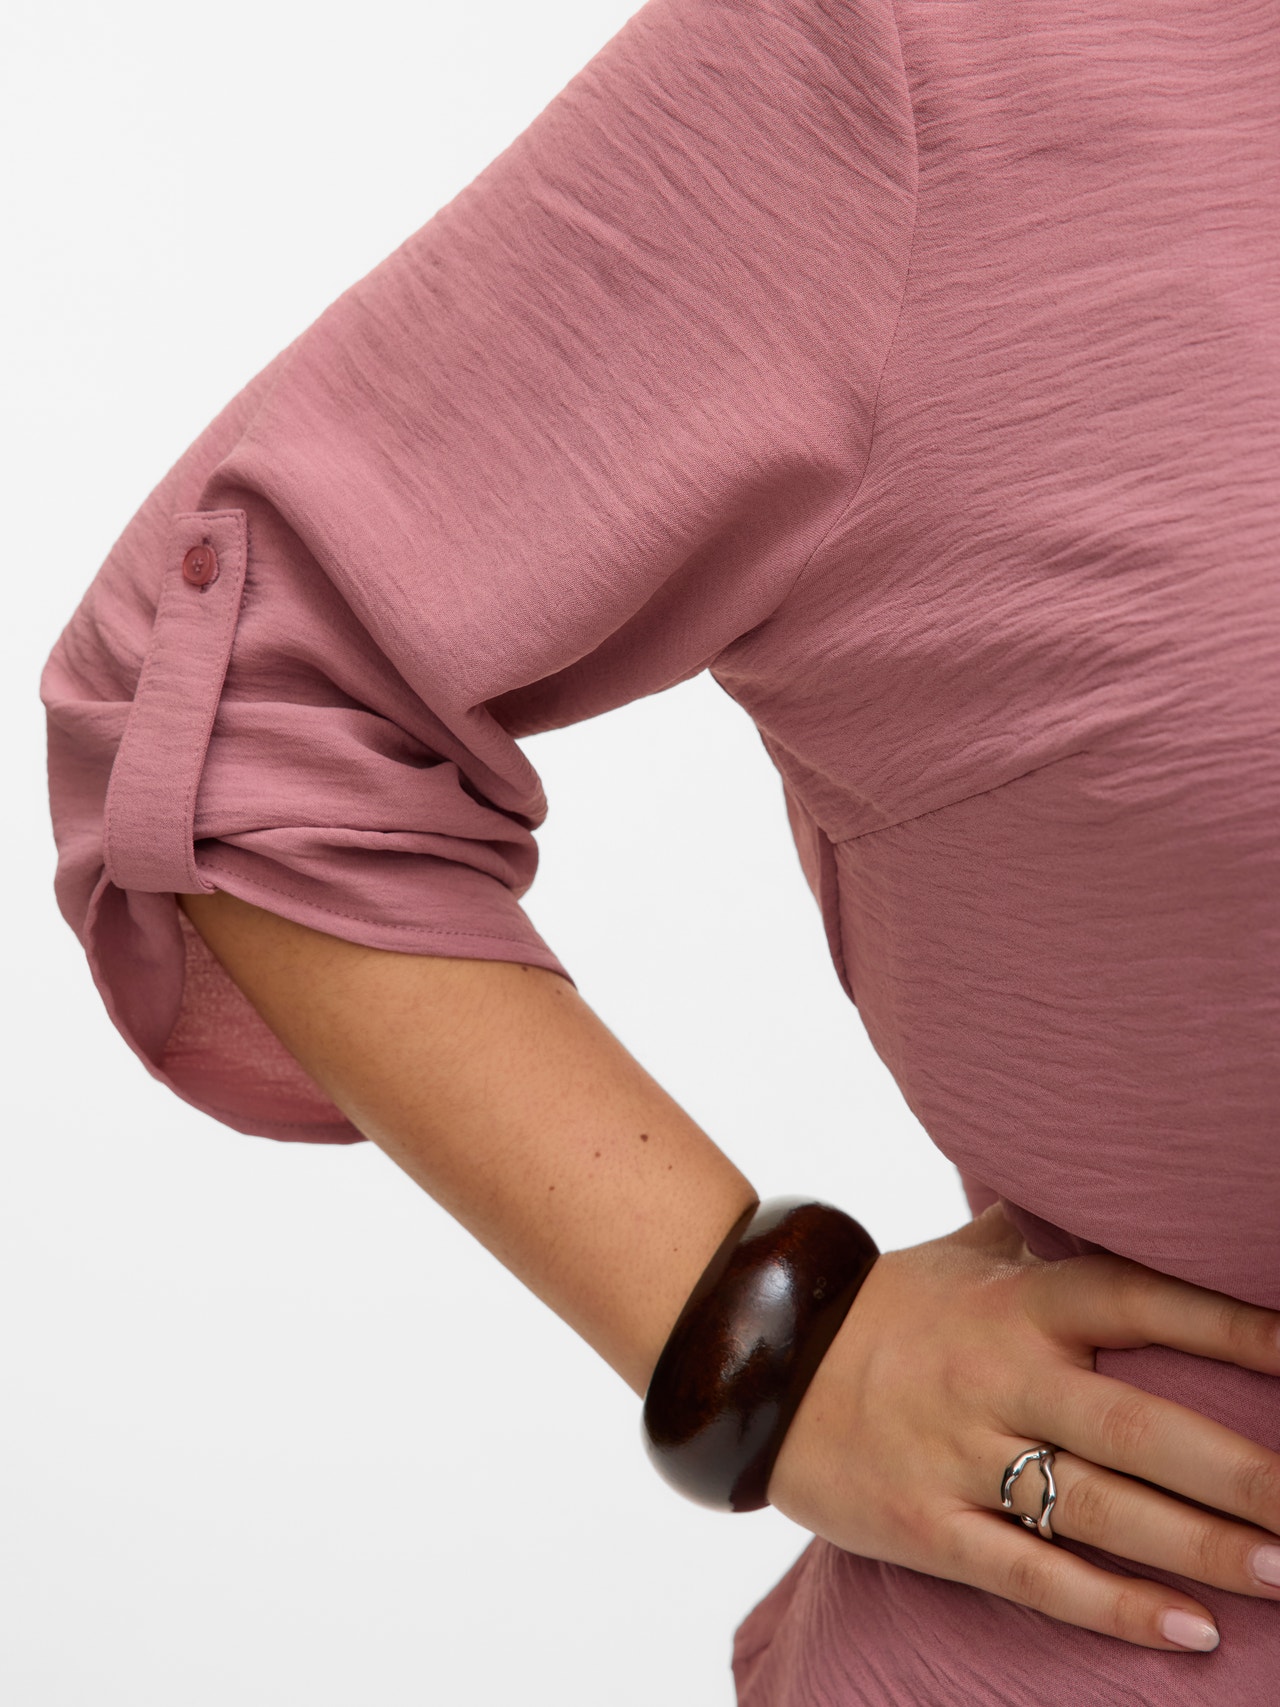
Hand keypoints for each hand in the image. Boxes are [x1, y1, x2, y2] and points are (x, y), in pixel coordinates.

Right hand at [767, 1201, 1279, 1650]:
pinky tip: (1190, 1632)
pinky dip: (1112, 1606)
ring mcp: (961, 1454)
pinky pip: (1031, 1574)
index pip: (1139, 1300)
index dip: (1230, 1322)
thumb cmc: (888, 1305)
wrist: (760, 1360)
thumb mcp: (966, 1252)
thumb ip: (1047, 1228)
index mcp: (1016, 1302)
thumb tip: (1122, 1183)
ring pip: (1097, 1508)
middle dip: (1239, 1470)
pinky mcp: (929, 1524)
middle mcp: (998, 1375)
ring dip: (1199, 1546)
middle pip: (1135, 1426)